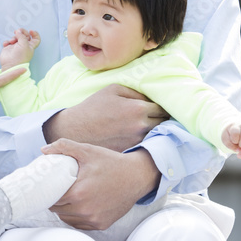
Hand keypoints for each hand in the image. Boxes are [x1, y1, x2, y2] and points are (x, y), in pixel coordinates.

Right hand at [0, 28, 39, 68]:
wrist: (11, 65)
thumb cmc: (20, 58)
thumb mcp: (24, 45)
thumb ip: (22, 36)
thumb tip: (18, 32)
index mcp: (30, 46)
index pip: (36, 39)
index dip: (34, 34)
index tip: (30, 31)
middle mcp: (24, 46)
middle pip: (24, 35)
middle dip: (21, 32)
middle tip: (18, 31)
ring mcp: (16, 47)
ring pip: (15, 37)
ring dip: (13, 37)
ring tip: (12, 41)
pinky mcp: (9, 48)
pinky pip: (8, 41)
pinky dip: (7, 42)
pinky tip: (6, 44)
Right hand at [42, 83, 167, 149]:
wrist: (76, 129)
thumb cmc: (94, 107)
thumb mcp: (113, 90)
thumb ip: (136, 91)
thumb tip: (151, 97)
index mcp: (138, 109)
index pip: (163, 107)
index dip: (162, 106)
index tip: (158, 106)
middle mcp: (141, 126)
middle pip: (164, 123)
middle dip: (161, 118)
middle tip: (155, 116)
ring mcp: (137, 141)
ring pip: (157, 135)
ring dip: (156, 131)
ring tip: (148, 126)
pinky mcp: (131, 151)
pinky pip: (147, 145)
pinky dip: (147, 141)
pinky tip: (139, 137)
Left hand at [42, 139, 160, 230]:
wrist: (137, 176)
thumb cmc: (111, 162)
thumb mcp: (87, 151)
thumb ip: (64, 147)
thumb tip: (43, 150)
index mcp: (78, 193)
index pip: (51, 198)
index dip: (47, 192)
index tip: (47, 186)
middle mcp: (85, 210)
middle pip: (57, 210)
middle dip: (54, 201)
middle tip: (55, 190)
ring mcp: (94, 219)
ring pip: (67, 219)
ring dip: (64, 210)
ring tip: (65, 198)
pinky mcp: (101, 224)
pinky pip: (80, 224)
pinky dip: (76, 217)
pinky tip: (77, 206)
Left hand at [222, 123, 240, 162]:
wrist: (235, 128)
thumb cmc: (229, 133)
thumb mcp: (225, 136)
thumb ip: (228, 143)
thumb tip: (238, 150)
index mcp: (237, 126)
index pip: (236, 132)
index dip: (233, 139)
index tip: (232, 141)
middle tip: (236, 148)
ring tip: (239, 156)